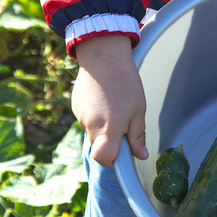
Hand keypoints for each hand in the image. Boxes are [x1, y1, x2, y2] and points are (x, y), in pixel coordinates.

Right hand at [71, 34, 147, 166]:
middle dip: (110, 142)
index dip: (113, 160)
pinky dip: (94, 115)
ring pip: (92, 132)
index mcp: (109, 128)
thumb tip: (141, 156)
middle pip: (98, 147)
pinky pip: (86, 119)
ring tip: (113, 104)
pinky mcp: (75, 106)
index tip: (123, 152)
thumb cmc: (125, 82)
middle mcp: (91, 125)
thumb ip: (137, 135)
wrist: (104, 56)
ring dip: (102, 126)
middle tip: (123, 123)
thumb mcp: (138, 109)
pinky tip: (103, 98)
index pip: (104, 159)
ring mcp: (80, 116)